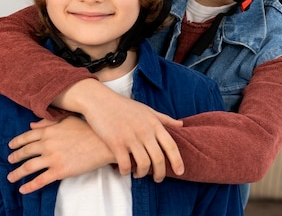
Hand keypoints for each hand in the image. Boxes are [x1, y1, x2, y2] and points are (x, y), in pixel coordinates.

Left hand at [7, 116, 111, 193]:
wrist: (103, 143)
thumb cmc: (88, 130)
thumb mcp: (67, 121)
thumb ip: (48, 122)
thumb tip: (32, 124)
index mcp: (49, 130)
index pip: (27, 137)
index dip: (17, 142)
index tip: (10, 147)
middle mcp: (47, 144)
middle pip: (25, 152)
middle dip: (14, 158)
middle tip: (9, 161)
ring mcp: (52, 158)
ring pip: (28, 167)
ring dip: (17, 173)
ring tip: (11, 177)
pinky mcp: (59, 171)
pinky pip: (40, 180)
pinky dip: (29, 186)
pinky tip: (23, 190)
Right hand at [55, 79, 183, 181]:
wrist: (99, 101)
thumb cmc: (124, 106)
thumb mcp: (147, 110)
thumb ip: (164, 119)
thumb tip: (181, 125)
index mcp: (154, 123)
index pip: (171, 145)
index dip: (177, 161)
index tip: (180, 172)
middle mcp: (144, 131)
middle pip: (158, 158)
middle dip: (160, 173)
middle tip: (158, 180)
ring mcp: (130, 137)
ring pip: (143, 164)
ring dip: (143, 174)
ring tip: (139, 175)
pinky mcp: (115, 143)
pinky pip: (125, 165)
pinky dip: (126, 172)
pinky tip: (125, 171)